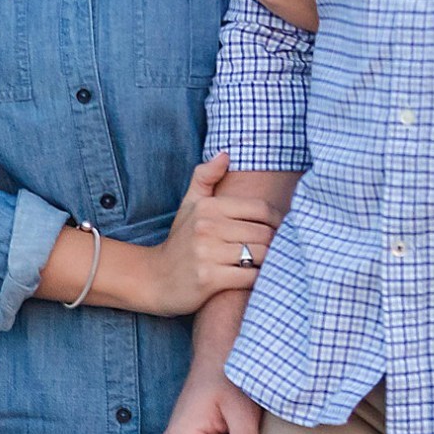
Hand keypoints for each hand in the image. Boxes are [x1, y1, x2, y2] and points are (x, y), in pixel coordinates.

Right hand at [147, 153, 282, 315]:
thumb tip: (226, 154)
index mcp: (207, 207)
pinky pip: (250, 277)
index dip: (278, 220)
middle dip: (276, 244)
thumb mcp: (189, 205)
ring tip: (271, 265)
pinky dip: (260, 280)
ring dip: (271, 262)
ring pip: (261, 255)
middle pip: (264, 233)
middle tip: (278, 251)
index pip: (260, 208)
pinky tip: (257, 279)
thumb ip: (205, 178)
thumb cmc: (180, 242)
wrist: (155, 279)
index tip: (279, 230)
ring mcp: (207, 253)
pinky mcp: (209, 279)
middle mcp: (206, 227)